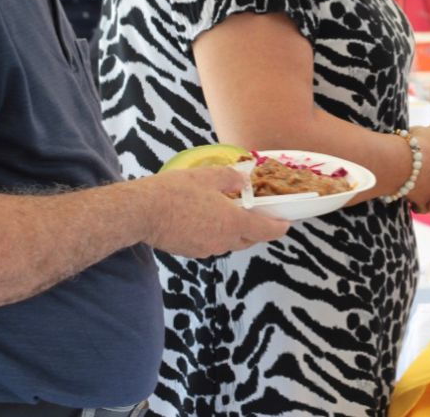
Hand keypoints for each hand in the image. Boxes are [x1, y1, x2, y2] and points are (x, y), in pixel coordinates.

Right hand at [141, 166, 289, 257]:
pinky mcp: (191, 252)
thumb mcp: (208, 176)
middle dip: (257, 229)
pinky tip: (207, 220)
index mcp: (233, 222)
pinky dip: (217, 235)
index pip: (265, 230)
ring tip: (229, 214)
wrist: (143, 212)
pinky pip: (212, 245)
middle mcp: (223, 240)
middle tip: (258, 215)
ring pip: (230, 243)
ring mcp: (207, 249)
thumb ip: (231, 178)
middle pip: (249, 239)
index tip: (286, 224)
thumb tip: (242, 182)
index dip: (278, 227)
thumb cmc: (175, 192)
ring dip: (236, 232)